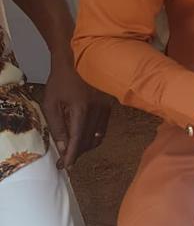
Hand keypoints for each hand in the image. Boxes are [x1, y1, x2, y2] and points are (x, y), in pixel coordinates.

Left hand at [42, 55, 109, 169]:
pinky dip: (95, 138)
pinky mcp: (110, 106)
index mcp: (81, 109)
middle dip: (77, 153)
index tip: (66, 167)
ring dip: (85, 147)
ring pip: (98, 137)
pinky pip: (103, 129)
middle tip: (65, 161)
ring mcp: (106, 108)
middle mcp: (97, 110)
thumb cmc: (61, 80)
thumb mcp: (51, 103)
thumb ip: (57, 127)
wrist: (79, 59)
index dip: (72, 155)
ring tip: (74, 151)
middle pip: (88, 141)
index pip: (77, 140)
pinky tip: (86, 140)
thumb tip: (64, 148)